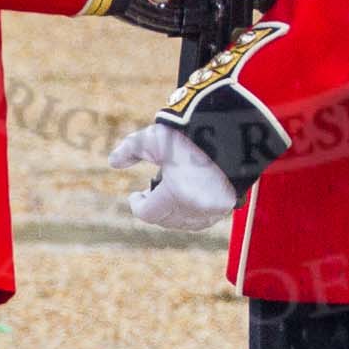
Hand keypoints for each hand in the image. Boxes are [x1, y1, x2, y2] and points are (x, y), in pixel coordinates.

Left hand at [109, 123, 237, 230]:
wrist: (235, 125)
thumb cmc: (191, 131)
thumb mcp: (155, 137)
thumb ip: (130, 149)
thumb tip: (113, 161)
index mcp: (177, 194)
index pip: (149, 213)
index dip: (137, 204)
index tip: (134, 195)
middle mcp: (197, 207)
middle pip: (167, 220)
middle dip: (156, 208)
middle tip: (150, 192)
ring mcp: (216, 207)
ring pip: (187, 223)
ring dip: (174, 213)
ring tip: (168, 196)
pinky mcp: (231, 202)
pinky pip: (207, 219)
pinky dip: (194, 214)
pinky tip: (189, 199)